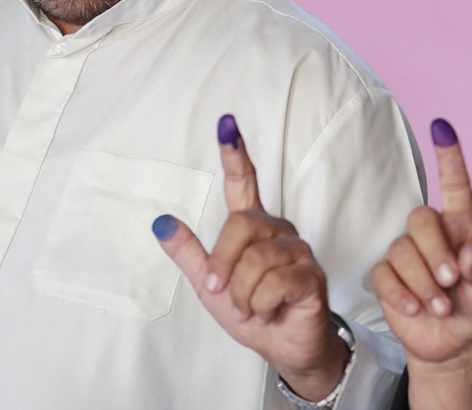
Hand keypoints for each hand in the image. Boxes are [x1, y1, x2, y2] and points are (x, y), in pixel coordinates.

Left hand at [153, 114, 349, 401]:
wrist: (283, 347)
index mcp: (253, 228)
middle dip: (223, 264)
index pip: (243, 183)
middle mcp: (278, 231)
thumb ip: (188, 254)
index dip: (234, 154)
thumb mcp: (209, 285)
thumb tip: (160, 221)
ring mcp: (298, 251)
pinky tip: (269, 311)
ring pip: (256, 260)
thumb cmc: (252, 311)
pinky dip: (261, 304)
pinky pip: (275, 282)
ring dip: (244, 294)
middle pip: (241, 224)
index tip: (226, 123)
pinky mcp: (311, 276)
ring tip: (253, 308)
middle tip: (223, 291)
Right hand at [370, 119, 471, 409]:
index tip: (442, 127)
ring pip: (401, 250)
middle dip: (435, 252)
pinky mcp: (388, 278)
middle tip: (451, 282)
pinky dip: (401, 295)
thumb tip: (468, 254)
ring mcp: (407, 255)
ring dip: (423, 283)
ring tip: (440, 307)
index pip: (456, 187)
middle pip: (420, 218)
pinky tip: (415, 309)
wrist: (456, 345)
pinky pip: (383, 275)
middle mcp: (432, 236)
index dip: (450, 158)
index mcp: (462, 229)